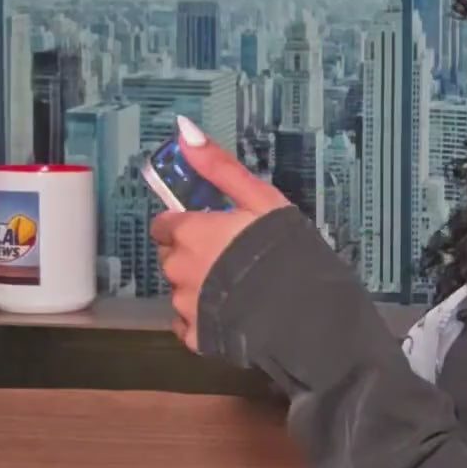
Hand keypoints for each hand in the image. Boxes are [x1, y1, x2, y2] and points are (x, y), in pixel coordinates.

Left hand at [150, 117, 290, 351]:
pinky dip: (202, 320)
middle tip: (227, 258)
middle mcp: (177, 269)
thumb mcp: (259, 198)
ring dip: (197, 287)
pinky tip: (228, 315)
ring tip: (234, 288)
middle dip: (190, 255)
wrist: (302, 309)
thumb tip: (183, 129)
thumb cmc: (281, 247)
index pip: (164, 224)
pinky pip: (188, 326)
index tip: (210, 228)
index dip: (184, 224)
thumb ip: (219, 167)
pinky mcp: (196, 337)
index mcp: (189, 233)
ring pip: (180, 291)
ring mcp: (184, 307)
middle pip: (171, 257)